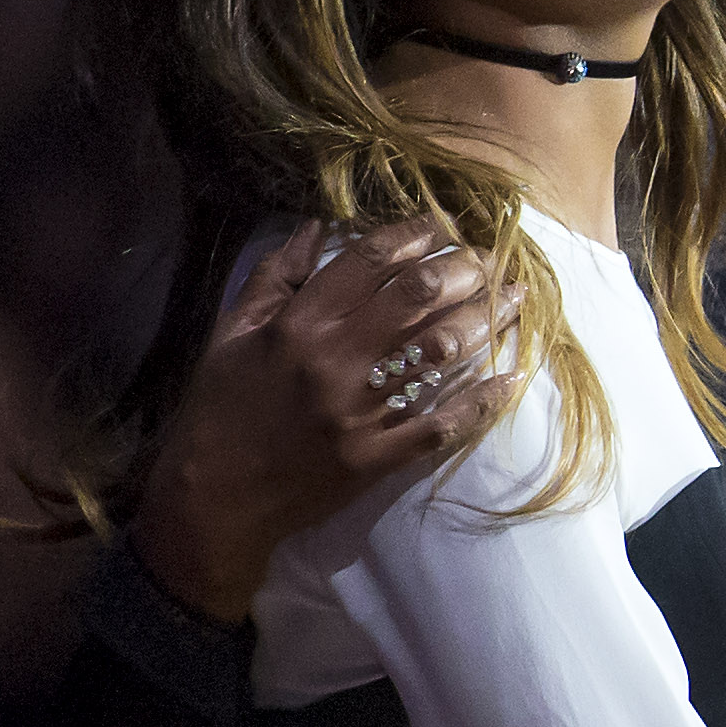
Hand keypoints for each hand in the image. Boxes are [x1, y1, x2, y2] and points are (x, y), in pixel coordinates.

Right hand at [134, 219, 498, 615]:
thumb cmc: (218, 409)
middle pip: (416, 298)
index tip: (439, 227)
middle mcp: (335, 361)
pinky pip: (440, 426)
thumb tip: (316, 228)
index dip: (411, 236)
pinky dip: (480, 403)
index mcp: (297, 325)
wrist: (211, 499)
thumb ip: (273, 278)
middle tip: (488, 259)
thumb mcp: (229, 334)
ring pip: (438, 354)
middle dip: (462, 270)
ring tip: (514, 300)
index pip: (368, 263)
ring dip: (483, 321)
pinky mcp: (376, 457)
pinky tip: (511, 379)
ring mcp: (360, 412)